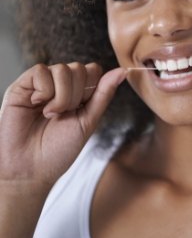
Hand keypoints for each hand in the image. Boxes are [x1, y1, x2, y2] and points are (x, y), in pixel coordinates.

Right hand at [0, 63, 125, 186]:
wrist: (31, 169)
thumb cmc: (60, 149)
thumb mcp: (88, 120)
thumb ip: (104, 94)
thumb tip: (123, 71)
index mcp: (77, 92)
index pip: (93, 70)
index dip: (92, 88)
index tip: (81, 109)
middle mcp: (59, 85)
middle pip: (80, 68)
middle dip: (77, 96)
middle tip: (63, 115)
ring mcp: (40, 84)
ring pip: (62, 69)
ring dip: (62, 96)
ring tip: (51, 114)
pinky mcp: (21, 86)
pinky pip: (40, 70)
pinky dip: (44, 91)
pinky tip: (37, 106)